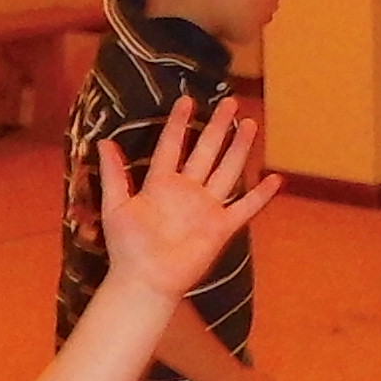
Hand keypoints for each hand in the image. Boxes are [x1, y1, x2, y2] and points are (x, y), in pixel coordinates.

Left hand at [97, 97, 278, 301]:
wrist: (146, 280)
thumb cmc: (127, 246)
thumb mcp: (115, 205)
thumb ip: (114, 174)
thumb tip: (104, 142)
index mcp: (161, 183)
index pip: (171, 146)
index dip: (178, 124)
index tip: (186, 101)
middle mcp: (187, 191)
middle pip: (206, 151)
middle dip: (218, 127)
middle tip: (230, 102)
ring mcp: (206, 208)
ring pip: (227, 170)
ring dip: (239, 148)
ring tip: (250, 124)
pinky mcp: (221, 227)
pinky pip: (244, 207)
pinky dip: (261, 195)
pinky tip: (275, 179)